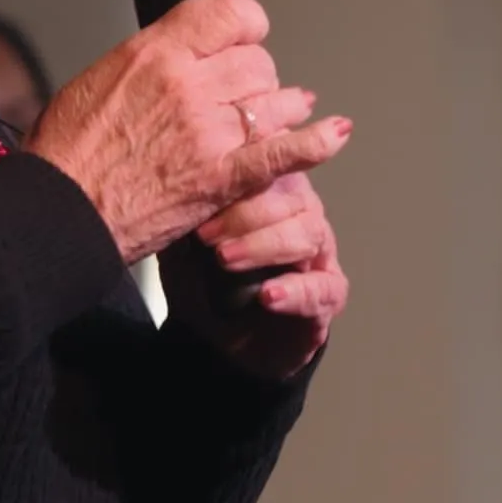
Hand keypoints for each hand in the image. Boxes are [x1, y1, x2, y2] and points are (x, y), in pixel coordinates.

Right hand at [28, 0, 352, 265]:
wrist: (59, 211)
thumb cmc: (67, 153)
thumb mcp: (98, 80)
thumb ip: (148, 62)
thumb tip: (176, 58)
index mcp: (155, 52)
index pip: (229, 15)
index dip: (245, 27)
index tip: (242, 39)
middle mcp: (188, 85)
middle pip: (257, 63)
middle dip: (257, 79)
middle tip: (245, 97)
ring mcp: (208, 133)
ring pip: (275, 103)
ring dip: (281, 109)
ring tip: (281, 115)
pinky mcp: (220, 179)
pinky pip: (282, 153)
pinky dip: (315, 143)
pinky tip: (335, 133)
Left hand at [164, 172, 350, 381]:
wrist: (214, 340)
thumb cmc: (202, 282)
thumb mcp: (181, 242)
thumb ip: (185, 210)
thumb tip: (173, 181)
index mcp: (272, 191)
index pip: (272, 163)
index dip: (246, 167)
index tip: (208, 181)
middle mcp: (301, 214)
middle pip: (293, 195)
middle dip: (247, 212)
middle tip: (206, 235)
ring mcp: (319, 253)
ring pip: (309, 232)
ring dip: (265, 245)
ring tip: (227, 260)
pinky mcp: (328, 295)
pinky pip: (322, 287)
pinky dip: (295, 290)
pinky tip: (268, 295)